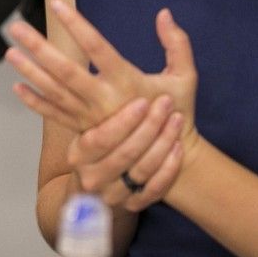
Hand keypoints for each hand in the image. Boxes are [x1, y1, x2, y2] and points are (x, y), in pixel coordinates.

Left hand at [5, 0, 197, 141]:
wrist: (167, 154)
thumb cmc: (177, 109)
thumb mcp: (186, 76)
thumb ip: (177, 44)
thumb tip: (164, 14)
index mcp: (127, 82)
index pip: (97, 47)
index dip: (76, 25)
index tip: (57, 4)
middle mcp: (104, 99)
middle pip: (65, 70)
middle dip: (38, 48)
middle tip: (16, 28)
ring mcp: (90, 116)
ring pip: (54, 91)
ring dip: (30, 71)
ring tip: (10, 52)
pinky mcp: (83, 129)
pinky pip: (54, 114)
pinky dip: (34, 102)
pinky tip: (16, 87)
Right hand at [69, 95, 184, 209]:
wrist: (109, 178)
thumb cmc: (105, 139)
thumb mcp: (91, 118)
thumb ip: (90, 88)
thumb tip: (100, 51)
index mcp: (79, 152)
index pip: (99, 138)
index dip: (123, 121)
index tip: (143, 101)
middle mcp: (91, 176)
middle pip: (124, 154)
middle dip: (149, 127)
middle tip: (167, 104)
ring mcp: (112, 194)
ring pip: (142, 170)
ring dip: (163, 143)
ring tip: (176, 120)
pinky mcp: (132, 205)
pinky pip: (154, 188)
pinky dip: (169, 167)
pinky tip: (178, 147)